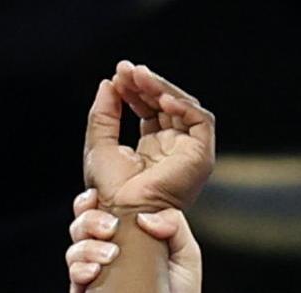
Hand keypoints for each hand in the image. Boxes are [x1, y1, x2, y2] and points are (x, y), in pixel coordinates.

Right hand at [66, 195, 202, 292]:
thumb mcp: (187, 253)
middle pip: (80, 226)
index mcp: (124, 236)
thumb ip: (174, 224)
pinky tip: (95, 272)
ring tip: (111, 255)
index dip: (90, 202)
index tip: (96, 199)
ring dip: (87, 247)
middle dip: (89, 221)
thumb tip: (144, 217)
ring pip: (74, 250)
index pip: (97, 211)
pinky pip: (74, 280)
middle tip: (109, 228)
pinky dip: (80, 270)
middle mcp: (105, 253)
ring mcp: (94, 276)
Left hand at [80, 60, 215, 212]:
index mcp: (155, 148)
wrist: (123, 214)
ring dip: (162, 87)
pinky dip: (183, 105)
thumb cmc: (111, 192)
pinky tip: (159, 97)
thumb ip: (104, 113)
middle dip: (148, 84)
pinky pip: (201, 121)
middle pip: (168, 104)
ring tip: (139, 76)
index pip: (151, 109)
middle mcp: (175, 149)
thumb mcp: (99, 143)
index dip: (136, 90)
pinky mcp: (201, 157)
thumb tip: (109, 83)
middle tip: (127, 69)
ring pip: (185, 107)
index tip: (118, 75)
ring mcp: (190, 153)